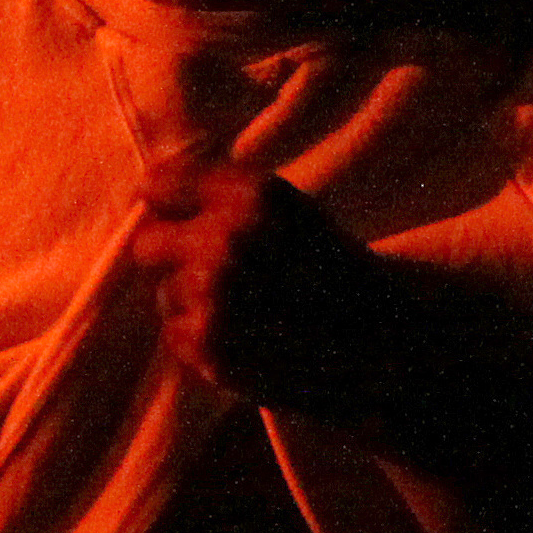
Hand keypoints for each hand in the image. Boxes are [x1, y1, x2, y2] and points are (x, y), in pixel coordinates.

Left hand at [128, 155, 378, 408]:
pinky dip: (203, 342)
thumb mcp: (293, 212)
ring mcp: (211, 294)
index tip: (174, 219)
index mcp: (250, 196)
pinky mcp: (206, 343)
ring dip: (194, 305)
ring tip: (248, 314)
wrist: (386, 347)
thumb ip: (228, 198)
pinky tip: (247, 342)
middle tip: (217, 276)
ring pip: (164, 294)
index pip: (159, 185)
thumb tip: (149, 194)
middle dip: (173, 259)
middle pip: (146, 244)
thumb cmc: (339, 275)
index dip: (165, 207)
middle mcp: (225, 238)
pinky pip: (176, 335)